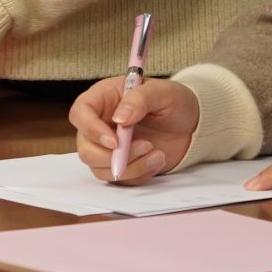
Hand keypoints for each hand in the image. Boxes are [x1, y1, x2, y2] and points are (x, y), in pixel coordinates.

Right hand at [71, 76, 197, 184]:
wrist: (191, 124)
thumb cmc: (173, 101)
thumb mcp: (162, 92)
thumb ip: (139, 99)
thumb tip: (120, 118)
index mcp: (103, 98)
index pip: (80, 113)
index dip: (91, 129)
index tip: (115, 141)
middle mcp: (100, 124)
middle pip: (85, 148)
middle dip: (111, 156)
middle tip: (145, 146)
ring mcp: (109, 148)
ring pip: (100, 168)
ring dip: (130, 167)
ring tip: (157, 153)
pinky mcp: (122, 165)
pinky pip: (119, 180)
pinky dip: (139, 175)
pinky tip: (157, 160)